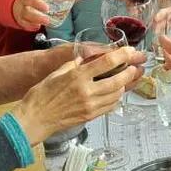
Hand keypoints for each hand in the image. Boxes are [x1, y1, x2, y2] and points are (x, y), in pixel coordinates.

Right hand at [11, 47, 142, 144]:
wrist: (35, 119)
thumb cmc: (41, 95)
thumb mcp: (56, 73)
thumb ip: (73, 65)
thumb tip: (85, 60)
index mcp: (78, 76)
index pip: (106, 63)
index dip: (122, 56)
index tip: (130, 52)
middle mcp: (87, 91)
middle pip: (118, 80)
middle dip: (130, 73)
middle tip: (135, 67)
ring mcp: (90, 105)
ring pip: (117, 94)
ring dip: (124, 86)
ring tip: (127, 79)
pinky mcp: (91, 116)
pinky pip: (110, 106)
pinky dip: (116, 99)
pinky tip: (116, 93)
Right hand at [12, 0, 51, 30]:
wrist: (24, 6)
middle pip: (26, 0)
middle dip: (36, 4)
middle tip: (47, 8)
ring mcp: (21, 9)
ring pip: (25, 13)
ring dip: (36, 17)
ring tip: (47, 20)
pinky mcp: (21, 19)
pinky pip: (24, 23)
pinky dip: (31, 25)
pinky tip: (37, 26)